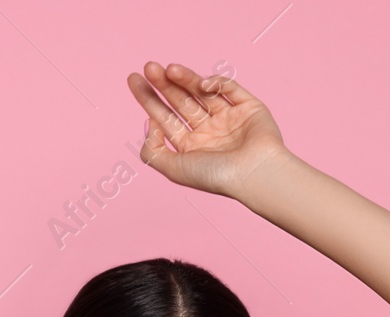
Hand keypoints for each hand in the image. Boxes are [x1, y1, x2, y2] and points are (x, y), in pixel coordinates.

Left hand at [127, 62, 288, 197]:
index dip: (148, 98)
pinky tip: (203, 85)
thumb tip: (149, 123)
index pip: (165, 118)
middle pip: (180, 101)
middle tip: (149, 67)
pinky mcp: (248, 107)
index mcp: (191, 147)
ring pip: (201, 92)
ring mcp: (228, 118)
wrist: (254, 173)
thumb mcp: (173, 169)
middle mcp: (208, 132)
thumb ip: (152, 151)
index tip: (135, 79)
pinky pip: (229, 88)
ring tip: (169, 69)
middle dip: (163, 84)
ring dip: (184, 78)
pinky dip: (215, 83)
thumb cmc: (215, 176)